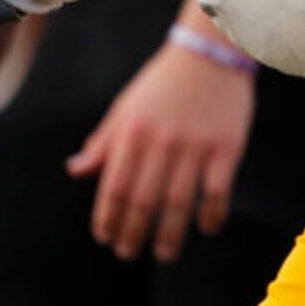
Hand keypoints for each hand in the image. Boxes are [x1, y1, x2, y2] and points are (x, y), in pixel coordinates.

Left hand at [67, 31, 254, 261]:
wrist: (211, 52)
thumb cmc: (163, 83)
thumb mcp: (126, 108)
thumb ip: (103, 142)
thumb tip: (76, 171)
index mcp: (133, 133)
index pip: (114, 188)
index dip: (108, 218)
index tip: (106, 238)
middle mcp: (162, 142)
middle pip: (144, 201)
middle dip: (134, 234)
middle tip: (129, 253)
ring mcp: (196, 145)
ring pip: (179, 202)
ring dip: (170, 235)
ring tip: (165, 253)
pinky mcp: (228, 146)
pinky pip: (218, 189)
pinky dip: (212, 214)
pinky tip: (206, 227)